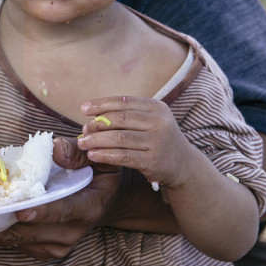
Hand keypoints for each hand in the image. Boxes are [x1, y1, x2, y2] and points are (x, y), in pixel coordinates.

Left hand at [0, 137, 124, 259]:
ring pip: (18, 241)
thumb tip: (54, 147)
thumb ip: (77, 152)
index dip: (42, 212)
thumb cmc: (98, 172)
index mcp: (87, 207)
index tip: (21, 211)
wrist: (106, 201)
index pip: (63, 211)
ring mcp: (58, 245)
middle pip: (31, 231)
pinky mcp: (45, 250)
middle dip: (0, 225)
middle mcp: (72, 232)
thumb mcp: (97, 157)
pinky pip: (16, 244)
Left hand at [76, 95, 193, 189]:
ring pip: (120, 138)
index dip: (101, 104)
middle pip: (120, 120)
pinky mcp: (153, 161)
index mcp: (157, 107)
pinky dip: (105, 155)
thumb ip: (127, 114)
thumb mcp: (149, 120)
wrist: (183, 163)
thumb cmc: (157, 137)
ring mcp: (157, 142)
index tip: (84, 109)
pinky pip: (123, 156)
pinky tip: (93, 155)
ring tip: (83, 143)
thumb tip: (93, 114)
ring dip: (97, 140)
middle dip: (97, 124)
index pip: (124, 102)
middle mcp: (159, 123)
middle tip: (83, 130)